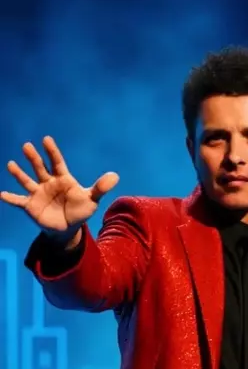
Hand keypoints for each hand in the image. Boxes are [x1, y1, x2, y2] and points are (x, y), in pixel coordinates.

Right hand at [0, 136, 118, 242]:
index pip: (57, 162)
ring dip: (19, 174)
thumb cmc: (80, 210)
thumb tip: (115, 176)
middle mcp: (48, 183)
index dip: (52, 152)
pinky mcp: (30, 206)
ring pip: (27, 181)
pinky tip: (1, 195)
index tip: (46, 140)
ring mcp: (38, 193)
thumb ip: (100, 188)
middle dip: (34, 158)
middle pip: (40, 168)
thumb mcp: (92, 200)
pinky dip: (10, 199)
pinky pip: (19, 201)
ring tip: (11, 165)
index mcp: (63, 178)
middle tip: (27, 147)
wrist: (68, 228)